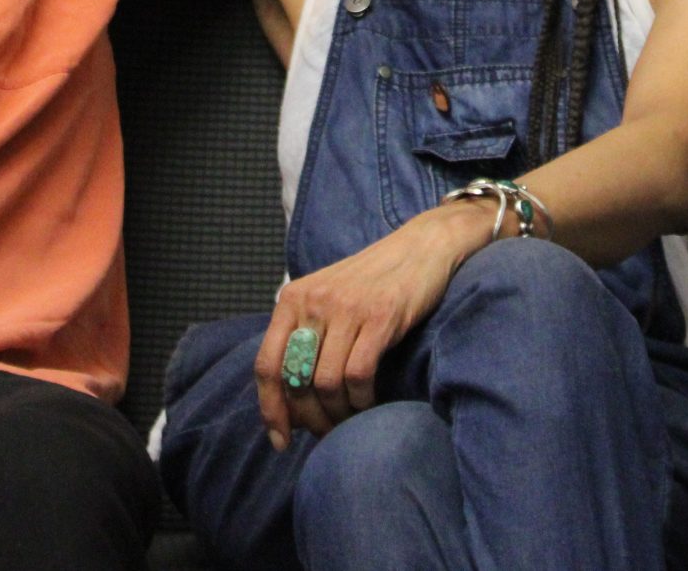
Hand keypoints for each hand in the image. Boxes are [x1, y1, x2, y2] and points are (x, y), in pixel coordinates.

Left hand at [252, 201, 494, 449]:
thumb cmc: (374, 281)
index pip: (266, 364)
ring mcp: (346, 308)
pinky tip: (369, 403)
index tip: (281, 441)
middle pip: (295, 380)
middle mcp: (314, 301)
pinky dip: (361, 399)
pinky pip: (358, 374)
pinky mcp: (380, 316)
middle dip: (309, 418)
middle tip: (327, 432)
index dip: (270, 409)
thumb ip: (306, 339)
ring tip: (350, 419)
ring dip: (337, 413)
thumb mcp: (328, 300)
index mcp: (293, 298)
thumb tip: (292, 405)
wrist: (421, 246)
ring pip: (325, 382)